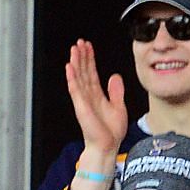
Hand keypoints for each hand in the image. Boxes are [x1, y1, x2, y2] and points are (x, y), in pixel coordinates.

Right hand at [65, 40, 128, 155]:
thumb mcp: (119, 107)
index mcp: (96, 95)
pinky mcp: (81, 106)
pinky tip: (70, 67)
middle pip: (83, 71)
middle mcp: (88, 95)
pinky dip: (72, 78)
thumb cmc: (111, 132)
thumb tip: (115, 76)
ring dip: (76, 63)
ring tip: (74, 49)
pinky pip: (75, 89)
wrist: (107, 146)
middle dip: (81, 56)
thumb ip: (116, 92)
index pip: (91, 72)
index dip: (90, 59)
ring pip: (78, 77)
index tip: (88, 47)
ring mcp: (83, 100)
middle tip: (79, 42)